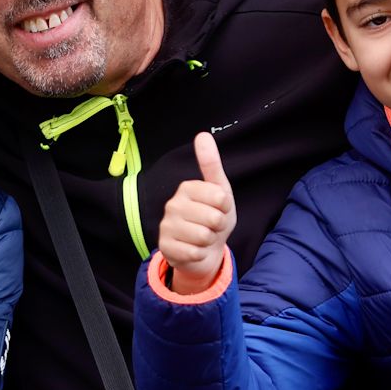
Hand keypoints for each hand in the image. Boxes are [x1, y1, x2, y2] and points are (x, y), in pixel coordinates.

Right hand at [158, 133, 235, 294]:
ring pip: (204, 237)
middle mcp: (172, 205)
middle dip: (218, 227)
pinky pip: (194, 253)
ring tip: (203, 239)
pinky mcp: (164, 248)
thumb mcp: (220, 192)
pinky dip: (200, 255)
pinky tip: (194, 250)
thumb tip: (202, 134)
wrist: (203, 250)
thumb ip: (211, 164)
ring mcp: (166, 226)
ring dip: (209, 242)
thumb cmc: (213, 218)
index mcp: (186, 188)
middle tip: (211, 227)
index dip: (225, 208)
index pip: (220, 198)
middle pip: (213, 219)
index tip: (218, 209)